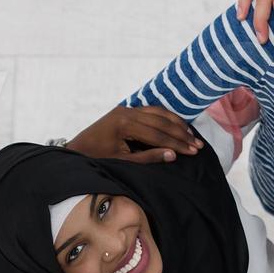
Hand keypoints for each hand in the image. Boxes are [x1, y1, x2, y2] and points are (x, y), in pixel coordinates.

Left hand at [65, 106, 200, 164]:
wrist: (75, 150)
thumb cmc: (96, 159)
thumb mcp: (122, 162)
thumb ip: (147, 158)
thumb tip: (173, 155)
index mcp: (124, 124)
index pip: (158, 134)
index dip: (177, 143)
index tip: (193, 151)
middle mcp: (126, 112)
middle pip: (161, 121)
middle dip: (181, 134)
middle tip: (198, 144)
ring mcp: (125, 109)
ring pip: (158, 113)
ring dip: (176, 124)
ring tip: (192, 136)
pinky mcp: (125, 111)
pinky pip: (151, 111)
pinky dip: (166, 118)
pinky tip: (177, 126)